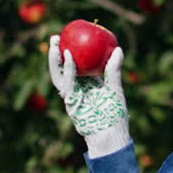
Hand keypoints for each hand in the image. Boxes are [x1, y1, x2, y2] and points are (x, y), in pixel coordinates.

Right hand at [48, 34, 131, 156]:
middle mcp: (75, 89)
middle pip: (60, 69)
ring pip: (57, 75)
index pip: (72, 66)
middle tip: (55, 37)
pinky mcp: (71, 102)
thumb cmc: (114, 115)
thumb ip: (114, 70)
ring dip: (54, 59)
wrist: (111, 135)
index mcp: (84, 85)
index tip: (68, 37)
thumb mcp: (115, 88)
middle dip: (54, 53)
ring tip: (55, 44)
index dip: (67, 52)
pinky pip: (67, 84)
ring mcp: (71, 96)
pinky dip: (68, 69)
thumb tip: (118, 49)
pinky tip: (69, 56)